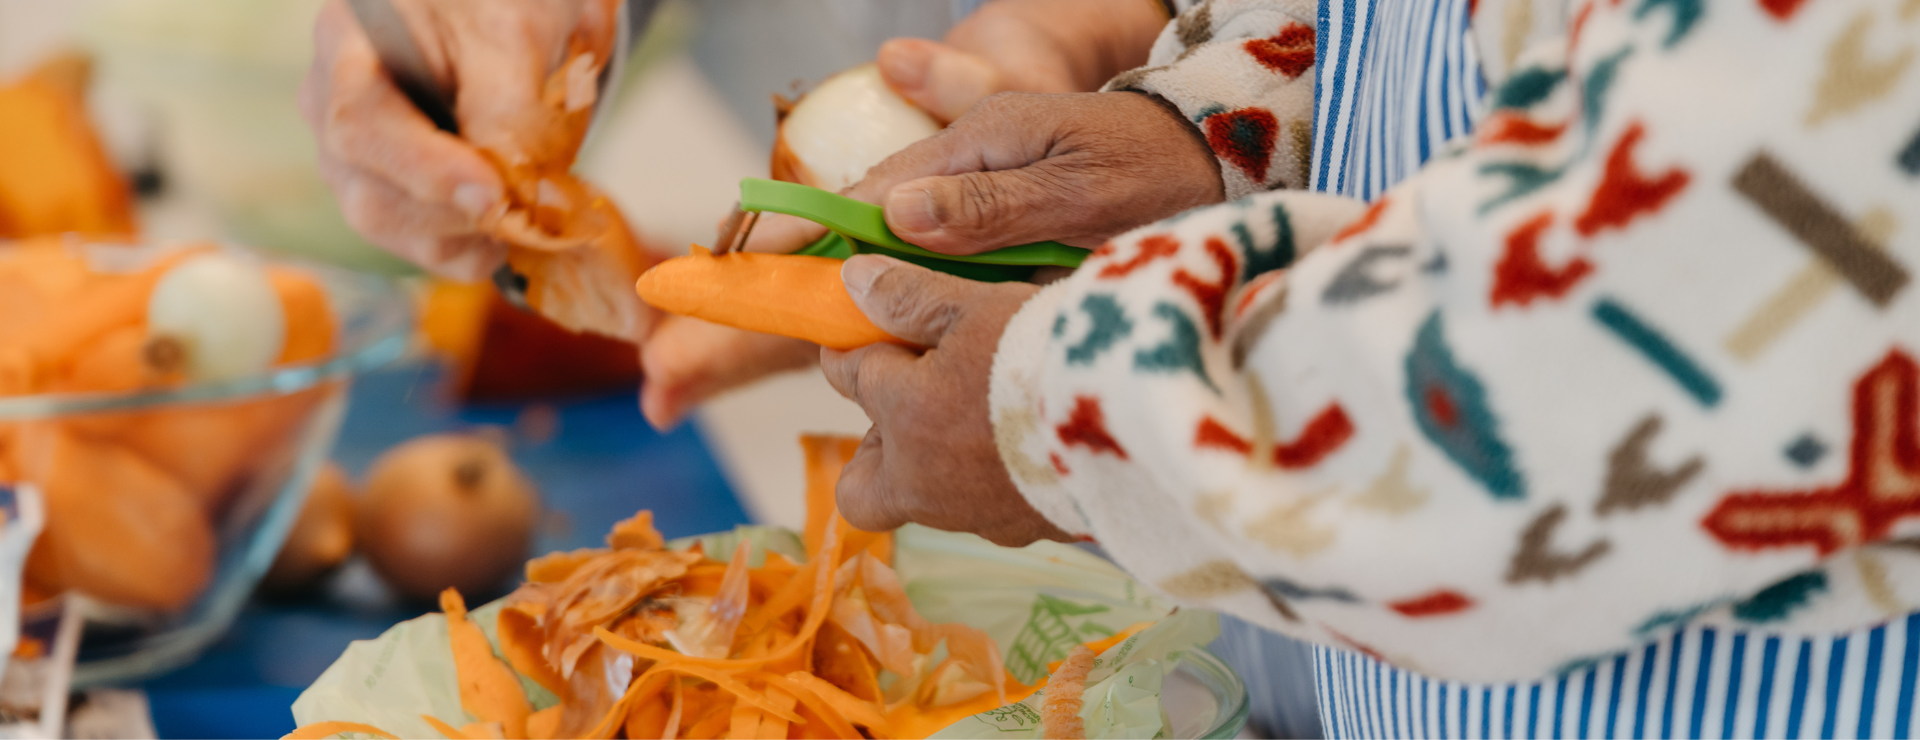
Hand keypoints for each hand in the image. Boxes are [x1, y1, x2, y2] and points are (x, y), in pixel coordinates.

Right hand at [301, 0, 606, 280]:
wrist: (501, 10)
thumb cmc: (497, 4)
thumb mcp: (515, 32)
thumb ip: (505, 104)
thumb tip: (505, 185)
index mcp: (349, 45)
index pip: (362, 126)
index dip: (427, 171)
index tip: (494, 192)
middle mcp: (331, 106)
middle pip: (369, 195)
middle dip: (455, 215)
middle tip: (527, 207)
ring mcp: (353, 157)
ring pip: (395, 230)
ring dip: (469, 236)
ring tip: (527, 207)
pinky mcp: (391, 193)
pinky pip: (424, 245)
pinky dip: (476, 246)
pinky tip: (514, 220)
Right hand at [641, 0, 1179, 425]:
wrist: (1211, 153)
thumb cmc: (1154, 166)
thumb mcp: (1079, 184)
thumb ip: (989, 202)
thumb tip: (895, 216)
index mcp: (970, 151)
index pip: (860, 201)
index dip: (792, 237)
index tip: (729, 269)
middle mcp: (957, 173)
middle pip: (846, 230)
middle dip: (773, 273)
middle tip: (699, 328)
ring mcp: (973, 201)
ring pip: (876, 252)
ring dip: (810, 295)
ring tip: (736, 342)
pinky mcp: (991, 230)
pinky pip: (917, 263)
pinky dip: (870, 293)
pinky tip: (836, 332)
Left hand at [821, 255, 1069, 546]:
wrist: (1139, 419)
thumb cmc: (1052, 352)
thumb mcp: (979, 307)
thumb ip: (912, 298)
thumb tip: (853, 281)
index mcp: (903, 415)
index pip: (850, 377)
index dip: (855, 351)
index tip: (866, 337)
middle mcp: (925, 480)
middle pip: (862, 487)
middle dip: (873, 449)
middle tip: (910, 404)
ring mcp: (977, 517)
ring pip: (928, 498)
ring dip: (938, 461)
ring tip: (983, 413)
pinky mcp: (1030, 532)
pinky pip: (990, 510)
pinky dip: (996, 479)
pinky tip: (1032, 441)